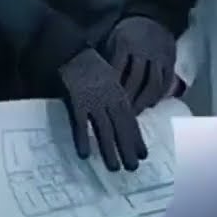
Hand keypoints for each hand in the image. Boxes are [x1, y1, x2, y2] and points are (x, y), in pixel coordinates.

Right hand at [57, 48, 147, 171]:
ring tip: (113, 167)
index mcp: (118, 93)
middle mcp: (109, 98)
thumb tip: (123, 114)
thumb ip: (115, 96)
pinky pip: (80, 122)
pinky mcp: (76, 100)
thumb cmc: (90, 64)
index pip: (131, 120)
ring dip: (109, 149)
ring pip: (103, 128)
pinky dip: (83, 138)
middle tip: (133, 168)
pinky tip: (85, 153)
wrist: (72, 48)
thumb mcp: (110, 78)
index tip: (143, 155)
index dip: (137, 138)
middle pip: (120, 127)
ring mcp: (93, 99)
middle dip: (127, 148)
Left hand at [105, 16, 175, 114]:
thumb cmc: (126, 33)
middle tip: (120, 114)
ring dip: (144, 101)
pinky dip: (159, 95)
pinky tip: (150, 104)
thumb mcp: (112, 39)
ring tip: (136, 113)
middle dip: (128, 100)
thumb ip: (106, 57)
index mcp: (125, 44)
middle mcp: (144, 50)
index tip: (106, 103)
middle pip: (136, 81)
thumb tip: (93, 81)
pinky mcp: (171, 60)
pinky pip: (167, 82)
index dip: (113, 88)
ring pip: (153, 84)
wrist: (152, 16)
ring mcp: (159, 56)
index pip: (118, 71)